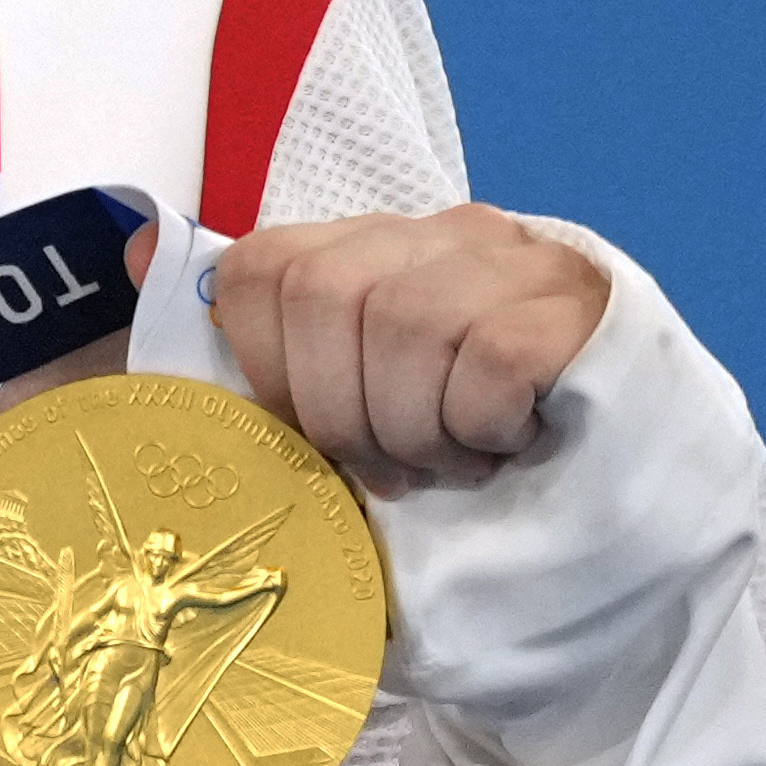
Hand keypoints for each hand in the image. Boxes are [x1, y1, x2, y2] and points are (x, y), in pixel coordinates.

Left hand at [206, 206, 609, 490]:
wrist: (629, 529)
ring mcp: (522, 262)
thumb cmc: (470, 474)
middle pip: (325, 292)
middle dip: (339, 411)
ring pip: (406, 322)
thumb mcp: (352, 417)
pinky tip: (509, 447)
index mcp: (376, 253)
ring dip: (415, 429)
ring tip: (454, 467)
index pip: (263, 264)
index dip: (263, 366)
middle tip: (391, 471)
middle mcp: (447, 235)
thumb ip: (260, 344)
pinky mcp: (585, 307)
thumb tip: (137, 245)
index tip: (306, 439)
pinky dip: (482, 425)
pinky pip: (491, 355)